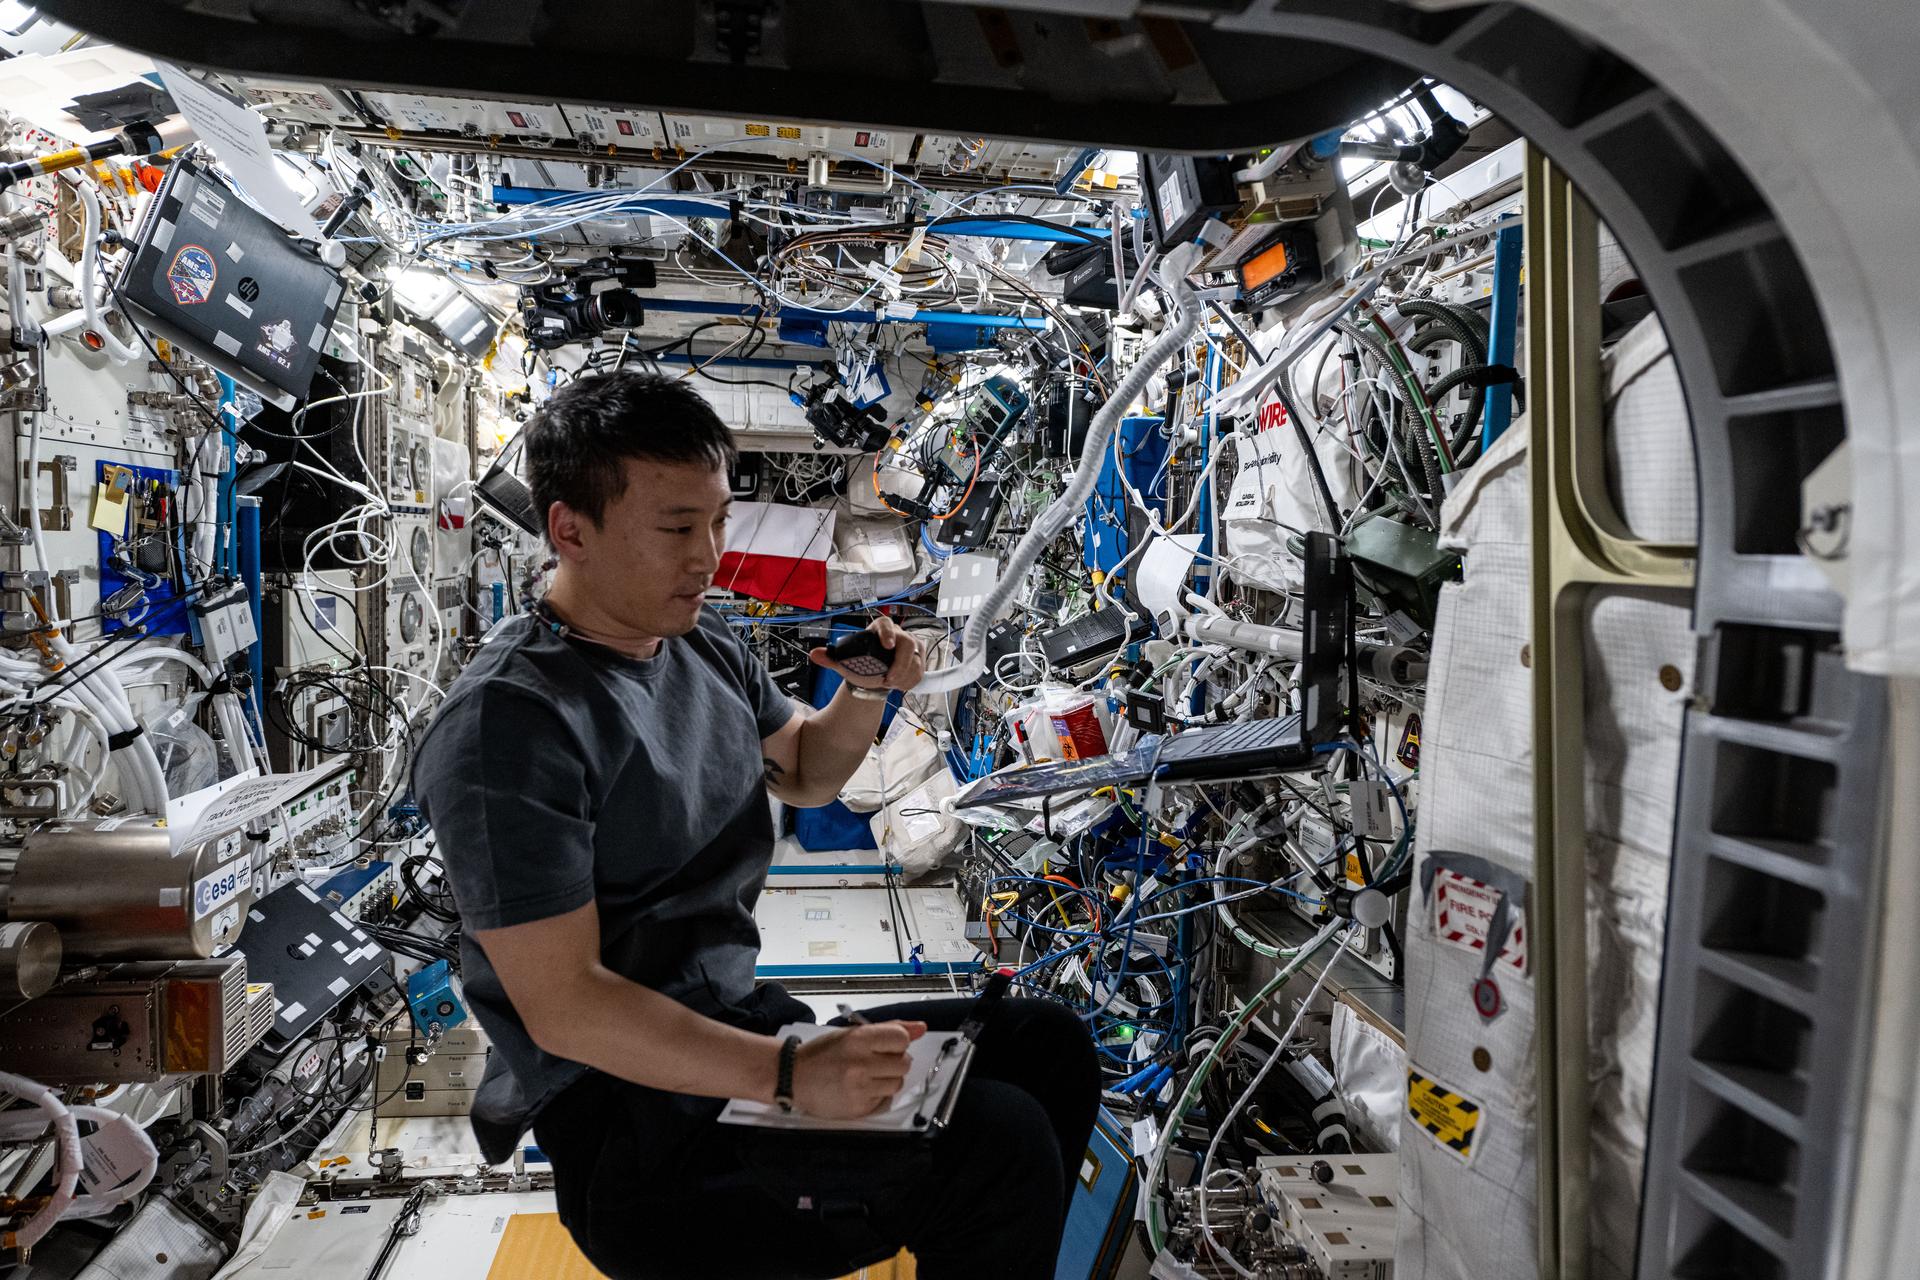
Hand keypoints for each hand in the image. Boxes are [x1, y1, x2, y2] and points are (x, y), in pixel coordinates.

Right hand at [790, 1020, 927, 1117]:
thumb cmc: (821, 1054)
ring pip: (897, 1084)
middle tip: (875, 1061)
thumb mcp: (852, 1033)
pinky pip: (885, 1101)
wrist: (792, 1077)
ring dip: (888, 1079)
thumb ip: (889, 1029)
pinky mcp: (858, 1109)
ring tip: (867, 1075)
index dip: (897, 1043)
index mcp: (859, 1039)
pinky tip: (861, 1089)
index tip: (887, 1045)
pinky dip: (877, 1095)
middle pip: (904, 1063)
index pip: (902, 1039)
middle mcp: (860, 1064)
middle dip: (894, 1062)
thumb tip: (920, 1028)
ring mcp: (860, 1088)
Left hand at [808, 615, 925, 691]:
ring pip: (916, 660)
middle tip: (888, 680)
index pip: (886, 624)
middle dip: (900, 664)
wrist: (873, 676)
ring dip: (904, 676)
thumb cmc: (861, 664)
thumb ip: (831, 657)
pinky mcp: (919, 658)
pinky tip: (899, 685)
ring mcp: (912, 646)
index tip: (888, 644)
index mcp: (879, 629)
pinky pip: (920, 670)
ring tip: (890, 684)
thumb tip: (814, 654)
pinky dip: (910, 681)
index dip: (888, 632)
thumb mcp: (845, 661)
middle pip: (908, 643)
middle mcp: (898, 634)